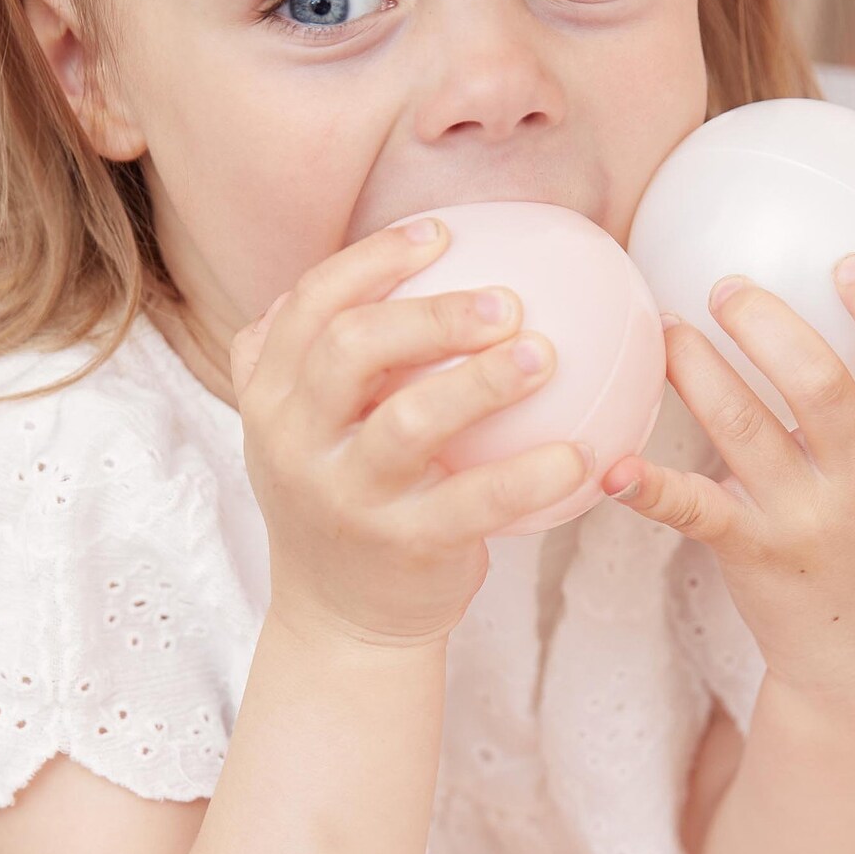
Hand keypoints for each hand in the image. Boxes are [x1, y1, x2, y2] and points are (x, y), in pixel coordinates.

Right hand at [230, 220, 592, 649]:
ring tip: (544, 357)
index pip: (309, 306)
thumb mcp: (317, 428)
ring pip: (407, 423)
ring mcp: (345, 496)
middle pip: (350, 349)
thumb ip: (338, 358)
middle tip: (508, 301)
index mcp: (274, 398)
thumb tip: (421, 256)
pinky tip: (580, 455)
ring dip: (481, 383)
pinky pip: (471, 504)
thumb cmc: (349, 497)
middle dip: (429, 313)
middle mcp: (296, 442)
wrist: (341, 620)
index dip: (371, 261)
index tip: (442, 234)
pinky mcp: (399, 547)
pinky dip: (528, 477)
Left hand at [601, 253, 854, 713]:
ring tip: (669, 332)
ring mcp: (806, 517)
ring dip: (698, 370)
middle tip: (723, 288)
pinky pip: (697, 511)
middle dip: (765, 324)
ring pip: (745, 427)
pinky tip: (613, 468)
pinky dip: (652, 488)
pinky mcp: (754, 553)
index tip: (845, 261)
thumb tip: (833, 309)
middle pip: (817, 383)